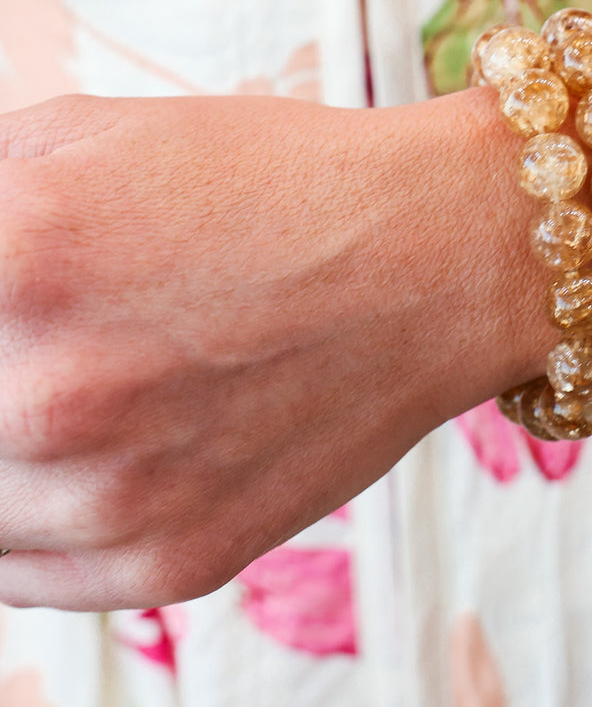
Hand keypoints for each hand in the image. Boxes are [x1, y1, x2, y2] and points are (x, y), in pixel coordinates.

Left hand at [0, 91, 548, 610]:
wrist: (434, 260)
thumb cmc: (268, 184)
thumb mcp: (88, 134)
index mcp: (20, 255)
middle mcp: (52, 391)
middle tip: (36, 345)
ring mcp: (108, 496)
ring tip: (71, 381)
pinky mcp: (164, 565)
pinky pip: (15, 571)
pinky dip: (24, 513)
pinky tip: (84, 446)